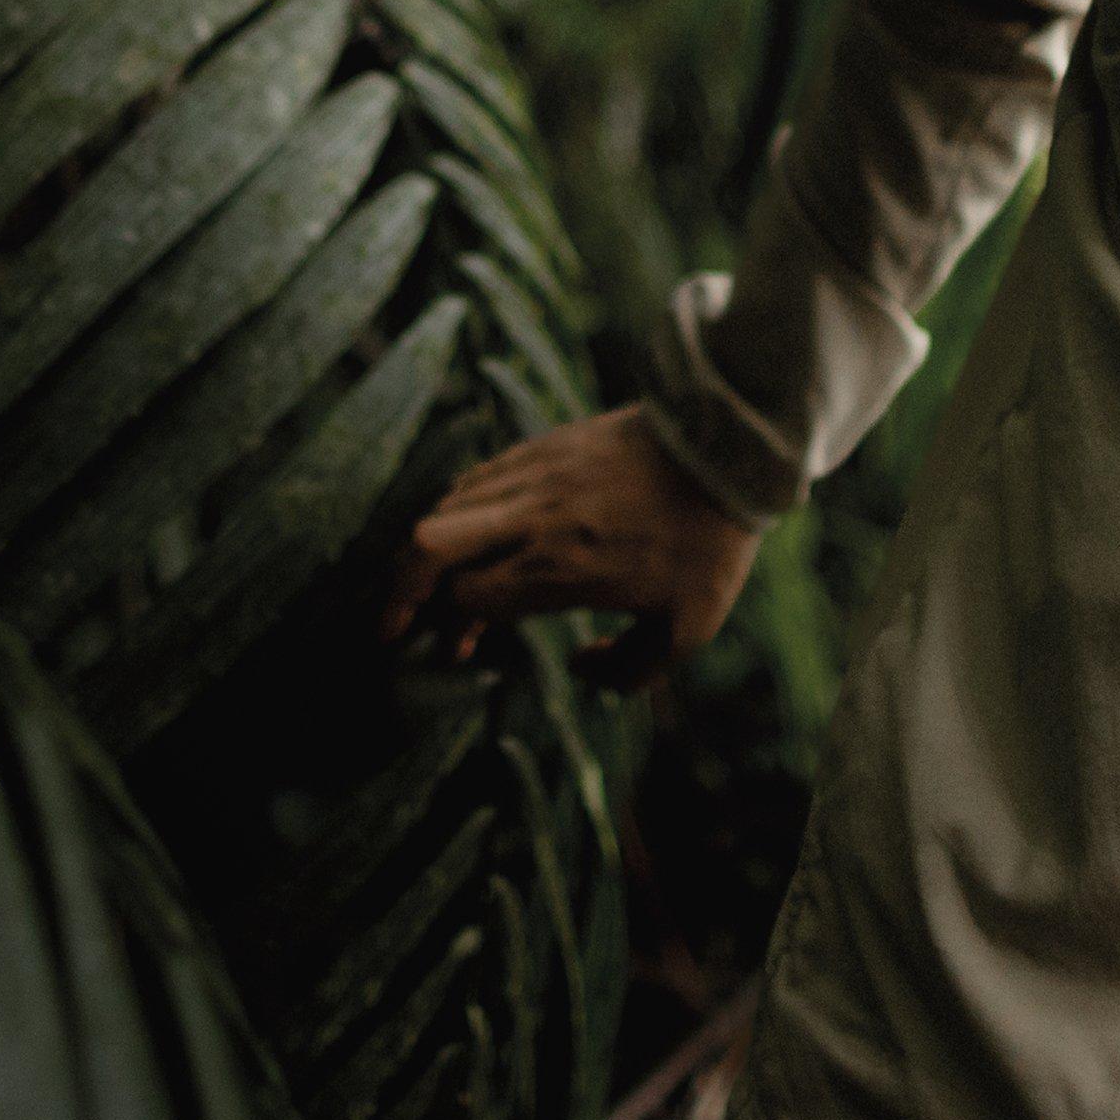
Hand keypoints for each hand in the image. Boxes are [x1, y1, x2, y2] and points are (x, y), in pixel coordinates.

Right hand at [380, 408, 765, 686]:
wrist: (725, 447)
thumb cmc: (708, 544)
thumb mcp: (687, 630)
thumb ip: (629, 672)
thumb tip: (579, 667)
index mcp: (558, 570)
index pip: (465, 599)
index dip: (451, 629)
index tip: (459, 649)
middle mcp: (530, 522)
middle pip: (425, 547)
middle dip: (397, 590)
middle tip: (393, 622)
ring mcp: (530, 477)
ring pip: (444, 510)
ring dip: (429, 552)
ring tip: (437, 583)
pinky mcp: (540, 447)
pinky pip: (476, 479)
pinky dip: (459, 512)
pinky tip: (475, 534)